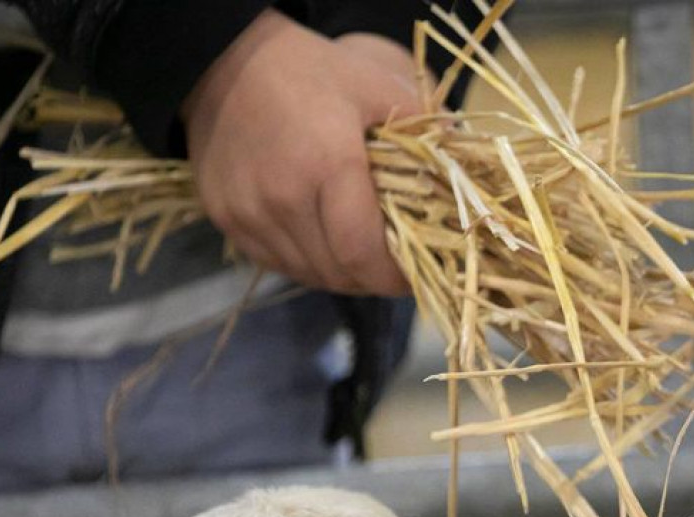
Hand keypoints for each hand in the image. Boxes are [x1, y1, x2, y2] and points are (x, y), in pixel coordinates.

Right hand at [180, 10, 419, 294]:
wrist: (225, 61)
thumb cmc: (311, 72)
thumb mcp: (376, 87)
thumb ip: (426, 132)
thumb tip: (469, 173)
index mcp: (328, 166)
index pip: (364, 255)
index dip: (394, 278)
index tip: (415, 276)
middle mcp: (283, 198)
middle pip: (339, 273)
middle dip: (373, 279)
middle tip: (394, 266)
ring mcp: (248, 213)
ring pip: (308, 274)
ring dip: (340, 273)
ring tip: (360, 253)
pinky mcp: (225, 218)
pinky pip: (276, 261)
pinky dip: (306, 260)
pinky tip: (322, 238)